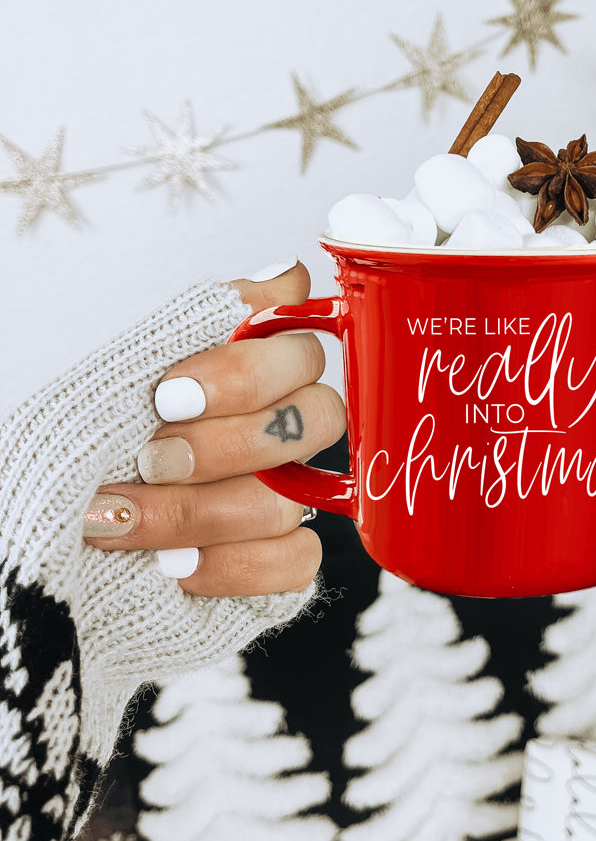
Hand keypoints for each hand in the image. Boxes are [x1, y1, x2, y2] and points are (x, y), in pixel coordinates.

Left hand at [83, 262, 344, 596]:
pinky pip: (295, 560)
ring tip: (122, 518)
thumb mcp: (115, 376)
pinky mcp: (274, 562)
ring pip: (290, 497)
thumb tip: (288, 275)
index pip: (304, 351)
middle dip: (230, 442)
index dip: (248, 374)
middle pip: (321, 416)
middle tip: (153, 456)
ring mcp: (277, 499)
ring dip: (196, 511)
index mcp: (240, 380)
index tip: (169, 394)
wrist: (25, 541)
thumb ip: (205, 321)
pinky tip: (171, 565)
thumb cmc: (62, 456)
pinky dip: (227, 565)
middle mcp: (269, 434)